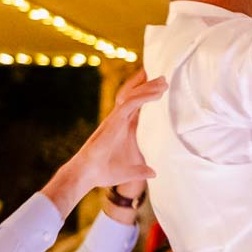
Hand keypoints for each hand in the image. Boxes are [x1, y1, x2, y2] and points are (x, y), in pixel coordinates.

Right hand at [45, 71, 166, 208]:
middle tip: (163, 77)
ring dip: (149, 87)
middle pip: (134, 96)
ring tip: (163, 81)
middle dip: (147, 85)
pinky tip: (157, 93)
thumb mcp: (129, 172)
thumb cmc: (104, 172)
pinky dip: (144, 96)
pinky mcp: (114, 122)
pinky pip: (131, 104)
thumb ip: (141, 170)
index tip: (158, 88)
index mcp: (122, 128)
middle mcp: (119, 120)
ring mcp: (116, 119)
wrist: (88, 175)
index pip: (135, 107)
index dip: (146, 96)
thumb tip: (153, 173)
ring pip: (133, 96)